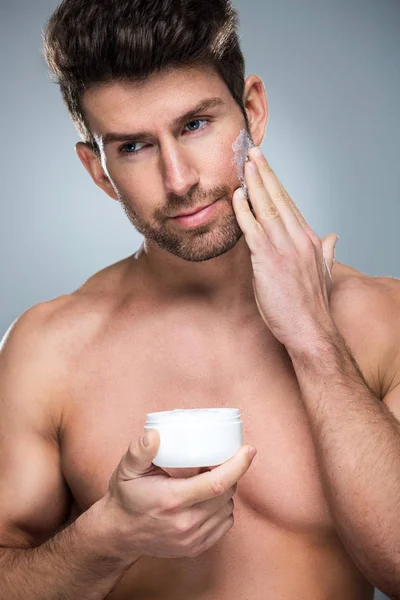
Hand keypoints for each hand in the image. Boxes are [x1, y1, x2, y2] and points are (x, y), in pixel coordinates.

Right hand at [102, 430, 256, 563]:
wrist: (117, 534)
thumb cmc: (125, 496)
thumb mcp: (127, 469)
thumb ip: (140, 451)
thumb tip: (155, 434)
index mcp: (172, 500)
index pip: (217, 483)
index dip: (238, 465)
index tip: (248, 449)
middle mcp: (185, 523)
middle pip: (227, 494)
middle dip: (232, 473)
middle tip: (222, 459)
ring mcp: (191, 539)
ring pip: (227, 510)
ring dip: (227, 491)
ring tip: (214, 477)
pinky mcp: (194, 548)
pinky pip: (223, 525)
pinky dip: (223, 509)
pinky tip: (211, 498)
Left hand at [232, 147, 337, 354]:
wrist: (311, 330)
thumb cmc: (312, 306)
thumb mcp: (324, 273)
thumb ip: (327, 252)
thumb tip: (334, 238)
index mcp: (310, 240)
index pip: (291, 205)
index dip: (277, 185)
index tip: (268, 170)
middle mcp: (299, 238)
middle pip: (279, 199)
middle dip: (265, 174)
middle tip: (253, 154)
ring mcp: (284, 248)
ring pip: (267, 208)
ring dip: (255, 184)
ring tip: (245, 165)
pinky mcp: (268, 260)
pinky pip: (252, 229)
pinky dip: (244, 211)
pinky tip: (237, 196)